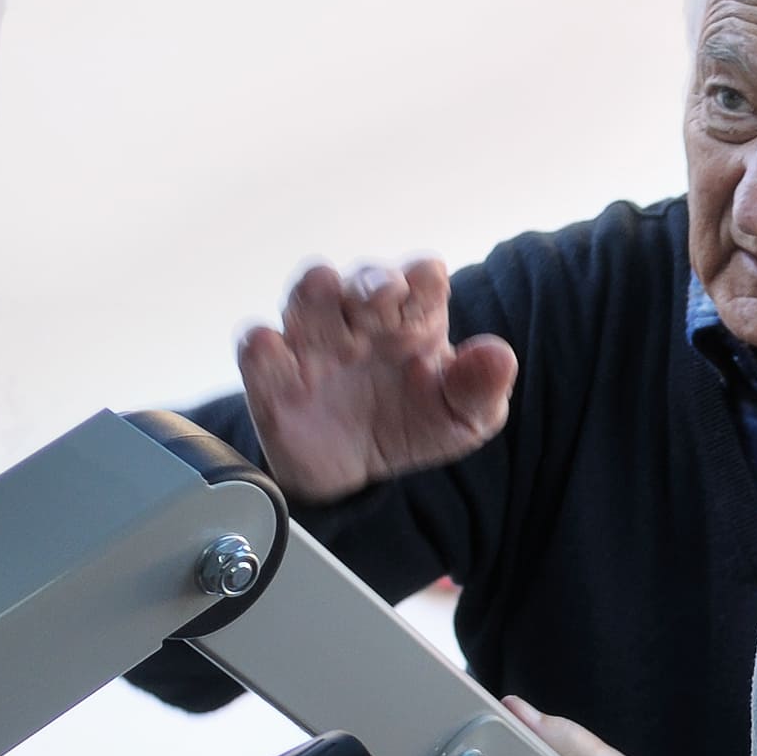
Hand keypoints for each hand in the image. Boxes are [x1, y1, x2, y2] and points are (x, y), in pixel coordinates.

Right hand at [237, 257, 516, 503]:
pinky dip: (262, 346)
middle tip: (382, 297)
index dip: (424, 281)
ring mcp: (314, 340)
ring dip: (316, 294)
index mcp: (413, 316)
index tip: (428, 300)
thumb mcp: (464, 419)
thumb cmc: (415, 426)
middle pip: (364, 277)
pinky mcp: (273, 374)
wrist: (359, 479)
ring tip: (329, 304)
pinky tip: (276, 355)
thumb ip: (482, 388)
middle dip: (373, 282)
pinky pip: (257, 346)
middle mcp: (361, 317)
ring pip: (306, 293)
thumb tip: (499, 355)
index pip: (421, 276)